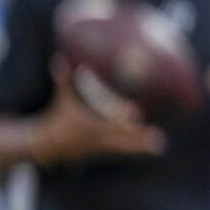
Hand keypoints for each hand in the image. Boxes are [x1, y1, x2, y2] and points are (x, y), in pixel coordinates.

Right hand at [30, 58, 164, 166]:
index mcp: (90, 125)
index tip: (137, 113)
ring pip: (124, 148)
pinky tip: (152, 149)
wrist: (48, 145)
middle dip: (139, 140)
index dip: (122, 120)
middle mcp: (98, 138)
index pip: (109, 123)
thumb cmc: (57, 119)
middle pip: (122, 140)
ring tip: (160, 146)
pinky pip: (121, 150)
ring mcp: (100, 147)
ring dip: (141, 146)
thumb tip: (58, 59)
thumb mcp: (62, 99)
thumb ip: (63, 80)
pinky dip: (135, 149)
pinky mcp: (102, 151)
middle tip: (159, 140)